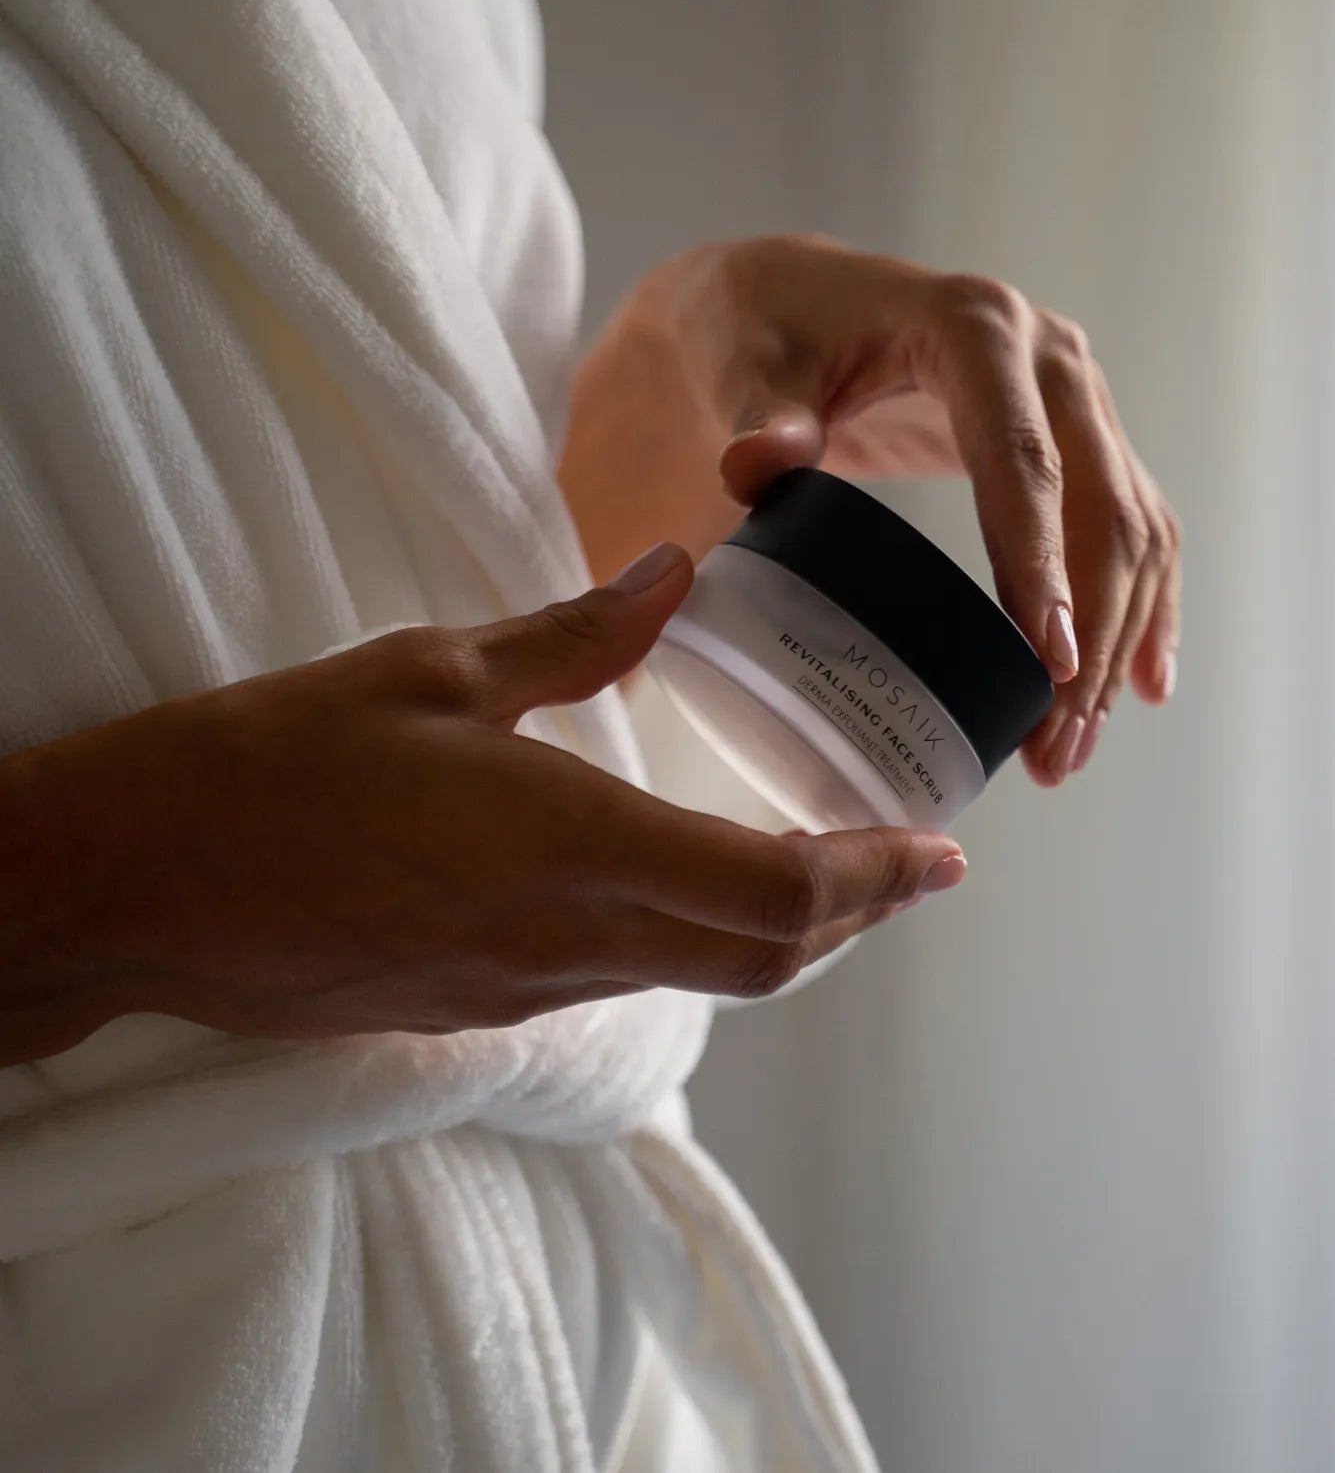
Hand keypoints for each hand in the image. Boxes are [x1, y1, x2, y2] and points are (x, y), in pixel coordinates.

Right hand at [0, 544, 965, 1065]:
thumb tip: (677, 576)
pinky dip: (696, 942)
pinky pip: (626, 981)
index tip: (943, 856)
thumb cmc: (273, 761)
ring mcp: (523, 991)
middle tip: (907, 866)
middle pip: (765, 957)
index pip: (778, 890)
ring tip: (824, 870)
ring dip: (782, 932)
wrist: (139, 888)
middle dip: (855, 917)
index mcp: (570, 841)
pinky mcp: (479, 1009)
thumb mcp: (430, 670)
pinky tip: (687, 886)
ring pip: (702, 976)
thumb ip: (575, 635)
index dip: (878, 881)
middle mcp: (567, 937)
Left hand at [602, 237, 1180, 783]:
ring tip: (1073, 744)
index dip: (1042, 558)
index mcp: (975, 329)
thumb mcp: (748, 366)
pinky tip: (1142, 684)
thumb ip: (759, 416)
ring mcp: (1075, 397)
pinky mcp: (1077, 437)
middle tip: (1056, 740)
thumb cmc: (764, 332)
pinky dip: (1143, 606)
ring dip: (1118, 642)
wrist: (788, 300)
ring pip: (1134, 527)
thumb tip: (754, 464)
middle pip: (1101, 505)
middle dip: (1090, 632)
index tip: (1048, 657)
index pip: (1022, 457)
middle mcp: (1048, 358)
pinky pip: (1135, 525)